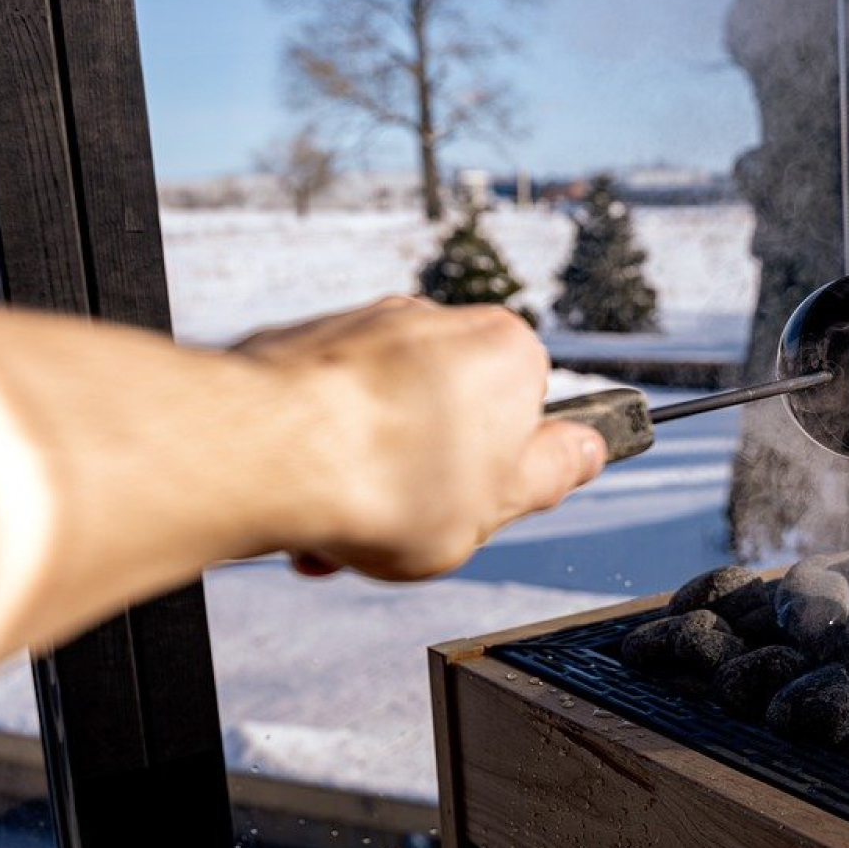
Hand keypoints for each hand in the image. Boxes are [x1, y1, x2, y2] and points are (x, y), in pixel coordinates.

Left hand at [237, 297, 604, 579]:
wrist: (263, 453)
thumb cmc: (385, 481)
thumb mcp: (503, 505)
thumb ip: (553, 473)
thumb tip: (585, 452)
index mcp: (508, 352)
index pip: (531, 415)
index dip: (505, 475)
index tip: (480, 506)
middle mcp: (438, 320)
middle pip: (454, 415)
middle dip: (430, 477)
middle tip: (412, 526)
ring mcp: (365, 325)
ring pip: (388, 415)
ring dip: (373, 475)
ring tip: (348, 527)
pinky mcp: (303, 342)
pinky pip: (330, 407)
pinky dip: (324, 453)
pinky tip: (308, 501)